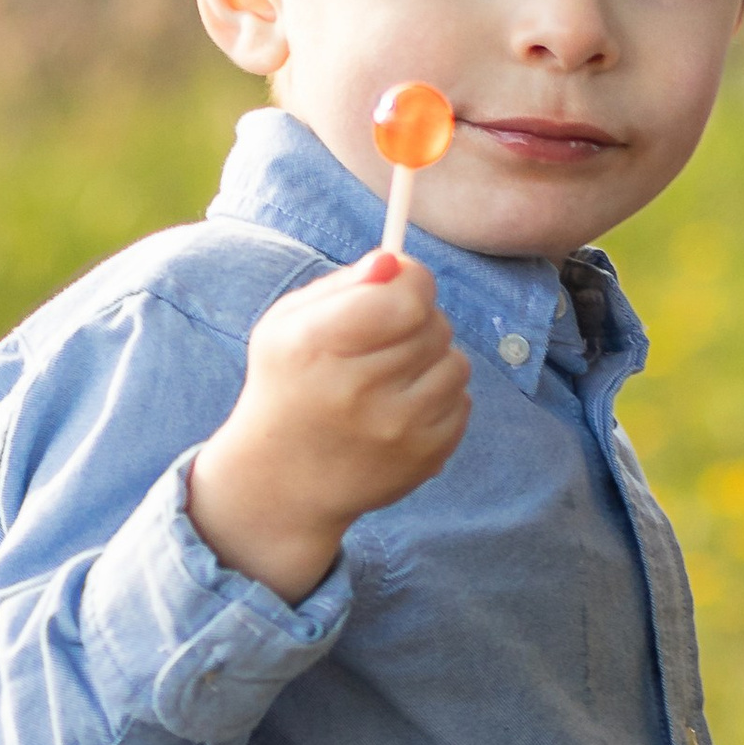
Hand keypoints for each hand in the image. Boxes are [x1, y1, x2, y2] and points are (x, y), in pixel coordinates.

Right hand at [187, 252, 470, 600]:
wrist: (282, 482)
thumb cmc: (287, 388)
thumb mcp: (286, 325)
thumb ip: (343, 285)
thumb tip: (394, 262)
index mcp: (317, 346)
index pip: (407, 297)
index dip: (412, 282)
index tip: (400, 287)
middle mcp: (357, 390)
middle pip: (435, 325)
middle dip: (417, 322)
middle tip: (384, 342)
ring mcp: (396, 430)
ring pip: (456, 362)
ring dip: (431, 362)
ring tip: (393, 379)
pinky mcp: (424, 458)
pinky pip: (462, 402)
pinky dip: (439, 399)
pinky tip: (401, 410)